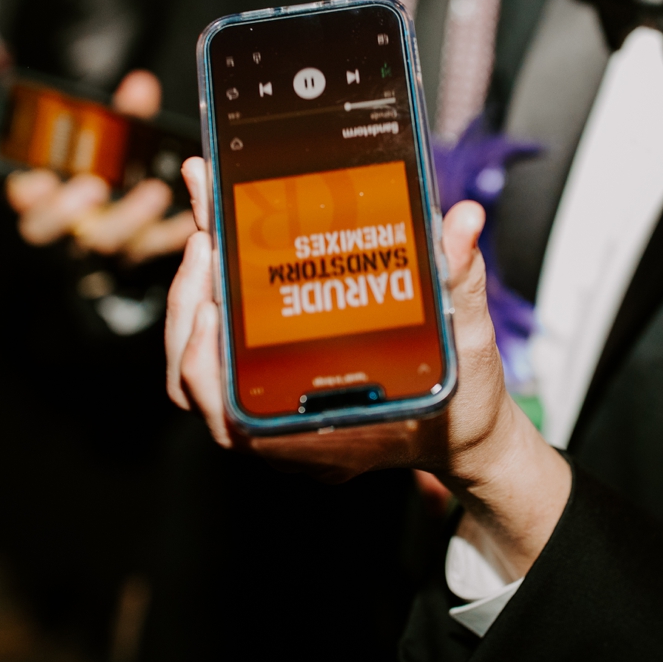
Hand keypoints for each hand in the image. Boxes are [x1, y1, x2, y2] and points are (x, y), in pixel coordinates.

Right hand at [5, 70, 196, 263]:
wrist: (121, 204)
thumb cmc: (101, 169)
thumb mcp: (104, 141)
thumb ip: (119, 118)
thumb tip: (141, 86)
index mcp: (53, 205)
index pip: (33, 212)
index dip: (32, 200)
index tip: (38, 180)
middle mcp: (80, 231)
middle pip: (67, 231)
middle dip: (78, 212)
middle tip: (95, 187)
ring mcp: (112, 243)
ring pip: (114, 243)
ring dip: (134, 218)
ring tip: (155, 191)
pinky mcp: (143, 249)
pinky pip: (160, 245)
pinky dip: (177, 228)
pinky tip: (191, 211)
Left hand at [166, 156, 570, 580]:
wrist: (464, 433)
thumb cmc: (464, 408)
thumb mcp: (470, 346)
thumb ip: (461, 285)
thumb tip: (464, 223)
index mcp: (324, 438)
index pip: (233, 415)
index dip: (206, 362)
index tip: (211, 302)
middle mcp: (286, 431)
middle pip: (198, 381)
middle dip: (192, 304)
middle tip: (207, 236)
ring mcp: (273, 410)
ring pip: (197, 365)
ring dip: (193, 299)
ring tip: (208, 234)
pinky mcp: (270, 383)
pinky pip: (217, 350)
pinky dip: (210, 300)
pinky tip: (221, 248)